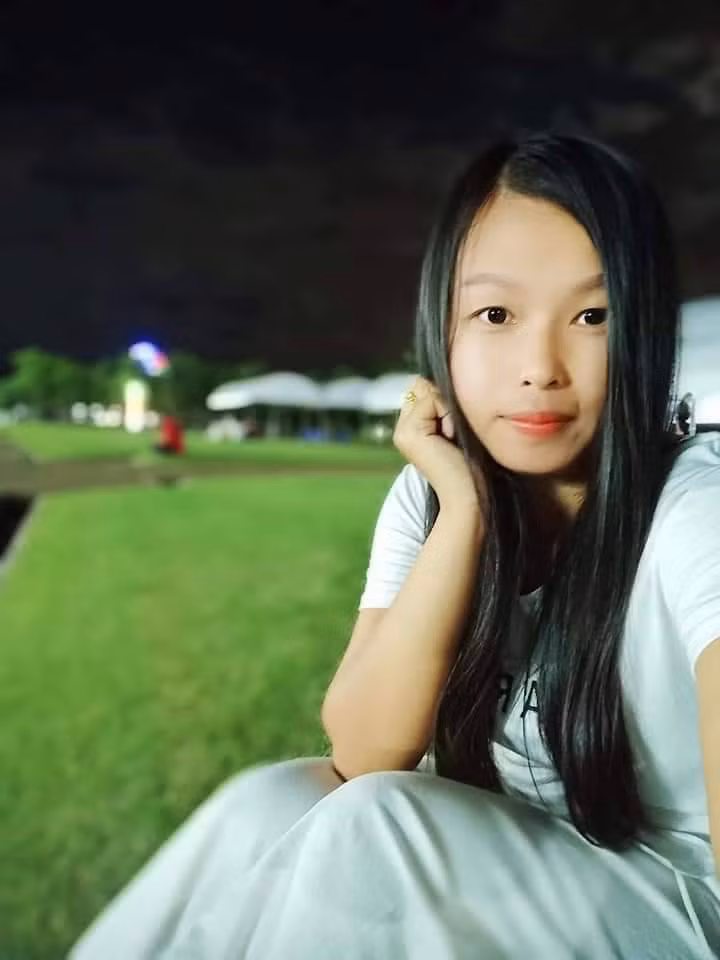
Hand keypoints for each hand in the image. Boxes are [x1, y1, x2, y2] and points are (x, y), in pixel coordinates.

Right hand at [393, 377, 484, 514]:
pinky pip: (432, 399)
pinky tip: (451, 439)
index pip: (422, 387)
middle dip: (444, 401)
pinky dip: (448, 414)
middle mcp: (402, 427)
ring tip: (453, 438)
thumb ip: (445, 405)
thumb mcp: (458, 428)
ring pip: (427, 390)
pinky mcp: (409, 433)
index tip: (455, 430)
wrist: (469, 496)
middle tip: (454, 434)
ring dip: (448, 408)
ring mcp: (402, 430)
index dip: (444, 399)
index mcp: (411, 427)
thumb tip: (441, 378)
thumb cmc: (472, 465)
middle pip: (422, 385)